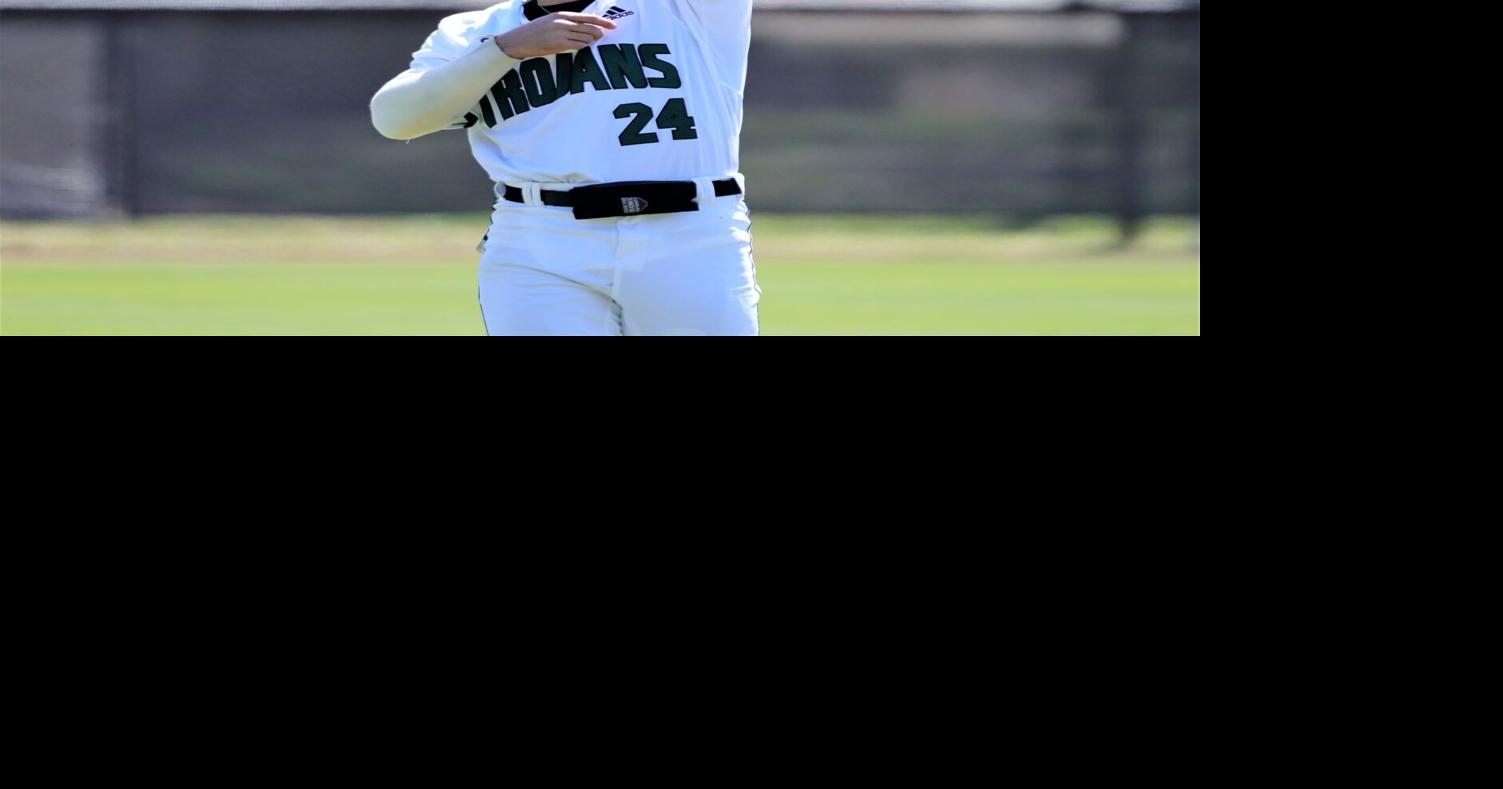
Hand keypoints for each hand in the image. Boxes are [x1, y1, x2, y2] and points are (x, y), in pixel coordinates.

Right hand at [495, 12, 617, 58]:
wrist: (519, 40)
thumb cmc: (536, 32)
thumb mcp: (552, 21)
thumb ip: (567, 22)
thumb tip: (585, 28)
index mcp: (562, 14)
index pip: (588, 17)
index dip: (603, 21)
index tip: (613, 25)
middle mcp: (563, 22)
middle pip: (590, 28)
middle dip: (599, 34)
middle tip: (601, 38)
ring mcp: (561, 33)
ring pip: (586, 38)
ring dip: (589, 42)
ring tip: (584, 43)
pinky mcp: (559, 44)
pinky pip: (578, 46)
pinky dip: (582, 47)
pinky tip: (578, 47)